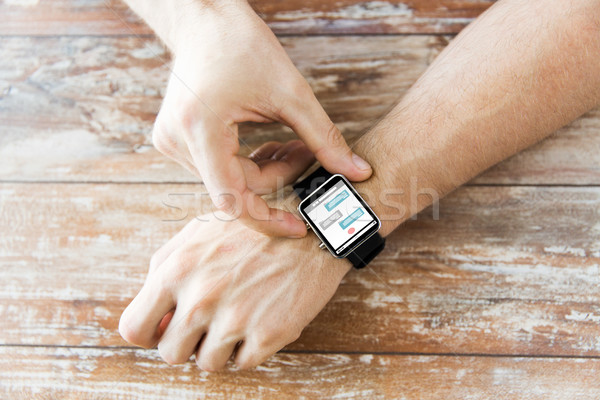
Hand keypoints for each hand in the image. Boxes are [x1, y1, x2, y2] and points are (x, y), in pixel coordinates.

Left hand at [118, 208, 351, 370]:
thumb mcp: (198, 235)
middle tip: (209, 324)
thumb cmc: (252, 229)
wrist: (312, 226)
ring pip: (208, 363)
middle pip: (170, 354)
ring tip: (239, 317)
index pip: (134, 328)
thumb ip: (166, 272)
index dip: (149, 334)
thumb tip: (156, 316)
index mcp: (176, 270)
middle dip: (187, 342)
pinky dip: (250, 348)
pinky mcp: (268, 333)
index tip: (165, 330)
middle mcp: (201, 297)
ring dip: (220, 347)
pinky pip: (244, 363)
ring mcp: (235, 318)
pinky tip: (260, 319)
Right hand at [151, 1, 371, 236]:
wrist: (205, 20)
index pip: (231, 200)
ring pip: (229, 180)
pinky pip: (218, 167)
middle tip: (307, 157)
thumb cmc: (241, 45)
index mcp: (200, 130)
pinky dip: (247, 162)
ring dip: (264, 170)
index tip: (297, 226)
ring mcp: (172, 143)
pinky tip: (268, 144)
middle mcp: (177, 142)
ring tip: (293, 145)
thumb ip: (324, 138)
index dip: (266, 220)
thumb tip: (356, 172)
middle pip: (236, 188)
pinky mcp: (177, 140)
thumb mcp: (291, 93)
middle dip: (277, 179)